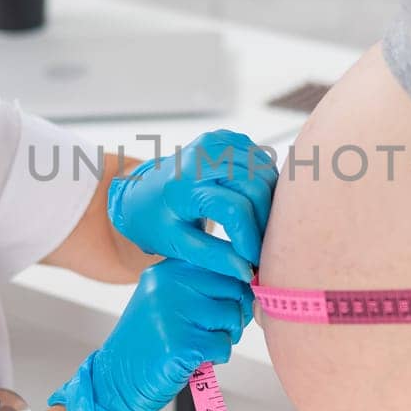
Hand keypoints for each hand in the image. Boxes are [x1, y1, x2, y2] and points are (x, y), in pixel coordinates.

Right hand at [48, 259, 253, 410]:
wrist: (118, 380)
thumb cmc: (151, 342)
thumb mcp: (168, 299)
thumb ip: (201, 284)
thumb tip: (251, 278)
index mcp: (168, 269)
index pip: (226, 263)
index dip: (236, 288)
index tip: (226, 305)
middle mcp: (169, 284)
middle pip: (234, 289)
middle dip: (234, 314)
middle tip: (213, 331)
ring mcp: (174, 312)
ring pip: (232, 317)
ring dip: (224, 337)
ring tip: (197, 345)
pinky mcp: (181, 343)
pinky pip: (224, 346)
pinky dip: (216, 358)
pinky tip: (193, 359)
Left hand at [107, 129, 277, 280]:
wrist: (141, 193)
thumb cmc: (157, 223)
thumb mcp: (178, 246)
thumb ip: (214, 258)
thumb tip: (248, 271)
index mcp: (183, 187)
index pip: (234, 210)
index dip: (251, 238)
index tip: (255, 261)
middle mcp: (200, 158)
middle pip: (256, 189)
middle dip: (265, 222)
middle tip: (261, 245)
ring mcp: (214, 143)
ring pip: (264, 174)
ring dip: (269, 204)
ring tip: (257, 227)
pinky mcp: (225, 138)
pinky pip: (260, 161)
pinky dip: (264, 184)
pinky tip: (252, 202)